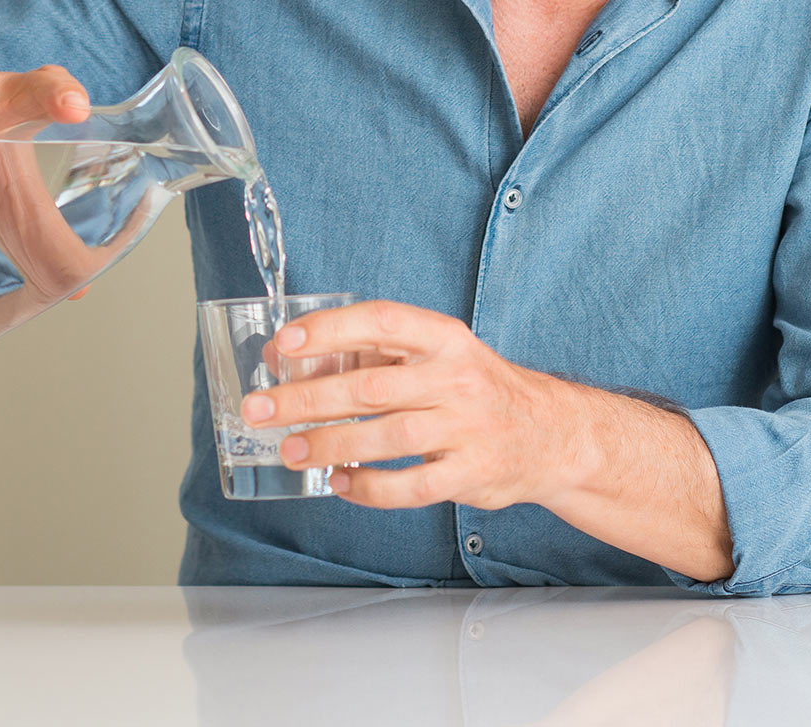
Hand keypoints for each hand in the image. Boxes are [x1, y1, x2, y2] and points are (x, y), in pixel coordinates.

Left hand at [239, 300, 577, 510]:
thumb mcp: (438, 356)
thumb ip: (373, 353)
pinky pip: (409, 486)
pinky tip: (339, 483)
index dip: (331, 329)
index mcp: (446, 339)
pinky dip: (368, 488)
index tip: (286, 342)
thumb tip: (290, 355)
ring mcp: (466, 428)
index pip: (382, 321)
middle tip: (259, 409)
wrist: (551, 433)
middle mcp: (457, 379)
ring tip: (289, 449)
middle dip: (306, 398)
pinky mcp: (470, 473)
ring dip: (329, 445)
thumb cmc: (478, 389)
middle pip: (370, 388)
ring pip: (385, 438)